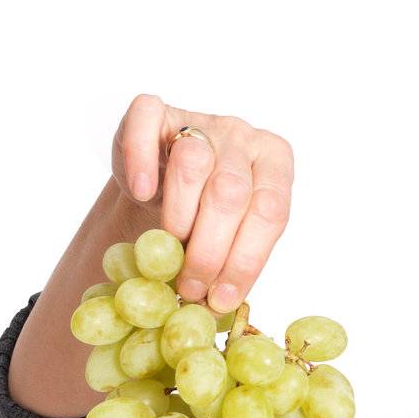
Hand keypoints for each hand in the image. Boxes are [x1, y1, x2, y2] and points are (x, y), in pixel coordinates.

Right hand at [110, 93, 294, 313]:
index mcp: (276, 164)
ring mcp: (202, 119)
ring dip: (178, 218)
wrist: (163, 182)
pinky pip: (147, 124)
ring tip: (167, 253)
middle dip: (208, 251)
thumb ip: (234, 259)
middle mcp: (244, 137)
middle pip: (231, 194)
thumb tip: (220, 305)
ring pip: (193, 163)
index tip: (221, 299)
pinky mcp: (157, 111)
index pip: (271, 213)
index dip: (245, 261)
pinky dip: (141, 160)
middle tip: (189, 289)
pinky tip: (141, 192)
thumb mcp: (232, 234)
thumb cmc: (206, 216)